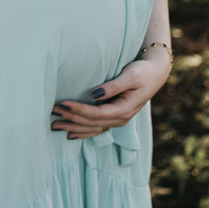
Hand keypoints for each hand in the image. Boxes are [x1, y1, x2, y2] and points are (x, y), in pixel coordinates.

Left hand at [51, 56, 170, 139]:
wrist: (155, 75)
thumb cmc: (142, 72)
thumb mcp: (131, 76)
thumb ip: (114, 86)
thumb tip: (95, 94)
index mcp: (124, 110)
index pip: (97, 114)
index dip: (79, 110)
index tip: (63, 104)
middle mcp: (120, 119)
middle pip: (91, 123)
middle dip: (71, 119)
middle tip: (53, 113)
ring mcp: (118, 120)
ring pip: (92, 128)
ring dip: (73, 128)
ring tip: (55, 125)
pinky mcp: (114, 117)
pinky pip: (97, 129)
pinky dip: (83, 133)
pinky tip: (70, 135)